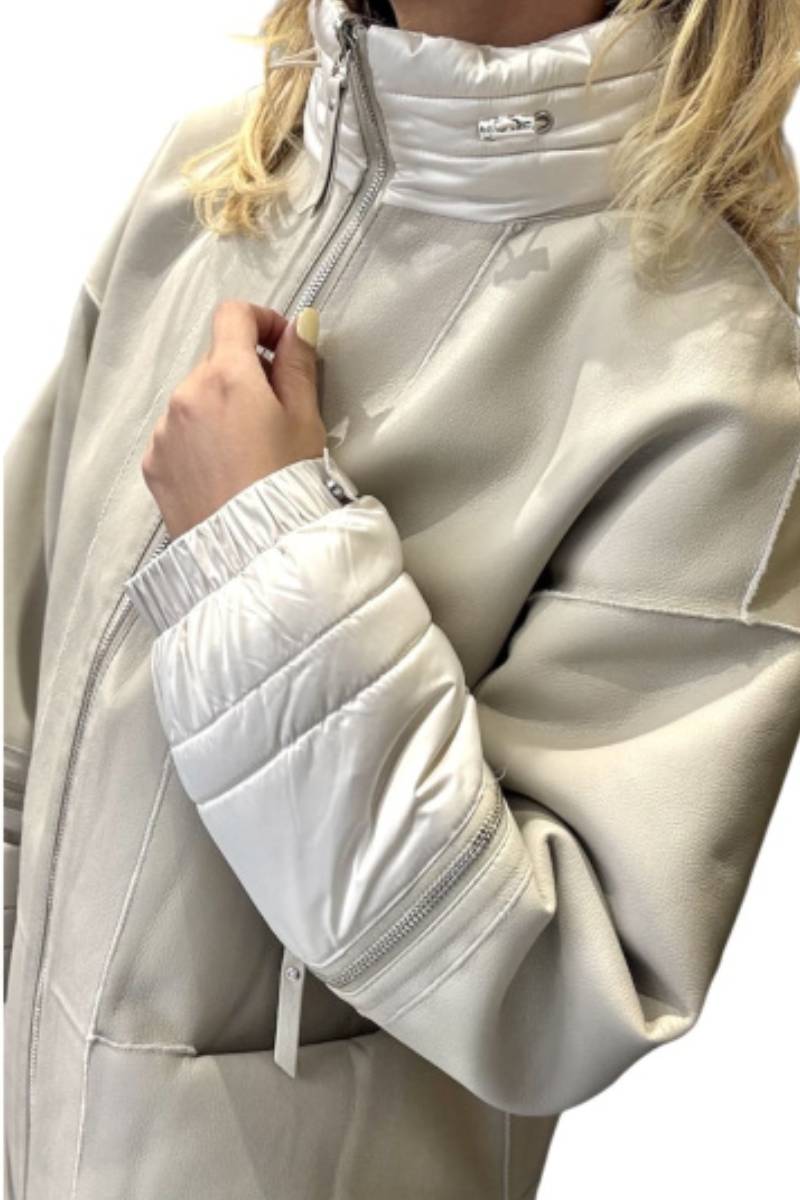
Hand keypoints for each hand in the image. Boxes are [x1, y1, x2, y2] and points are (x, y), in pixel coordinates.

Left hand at [141, 300, 325, 538]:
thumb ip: (298, 366)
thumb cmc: (287, 489)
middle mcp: (185, 395)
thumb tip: (299, 326)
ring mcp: (164, 431)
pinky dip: (199, 441)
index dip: (261, 321)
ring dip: (219, 410)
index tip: (280, 345)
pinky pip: (177, 435)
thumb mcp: (306, 421)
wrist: (253, 553)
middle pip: (215, 361)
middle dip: (245, 374)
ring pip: (194, 400)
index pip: (233, 316)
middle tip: (276, 412)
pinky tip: (225, 472)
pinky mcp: (154, 464)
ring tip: (249, 452)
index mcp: (226, 376)